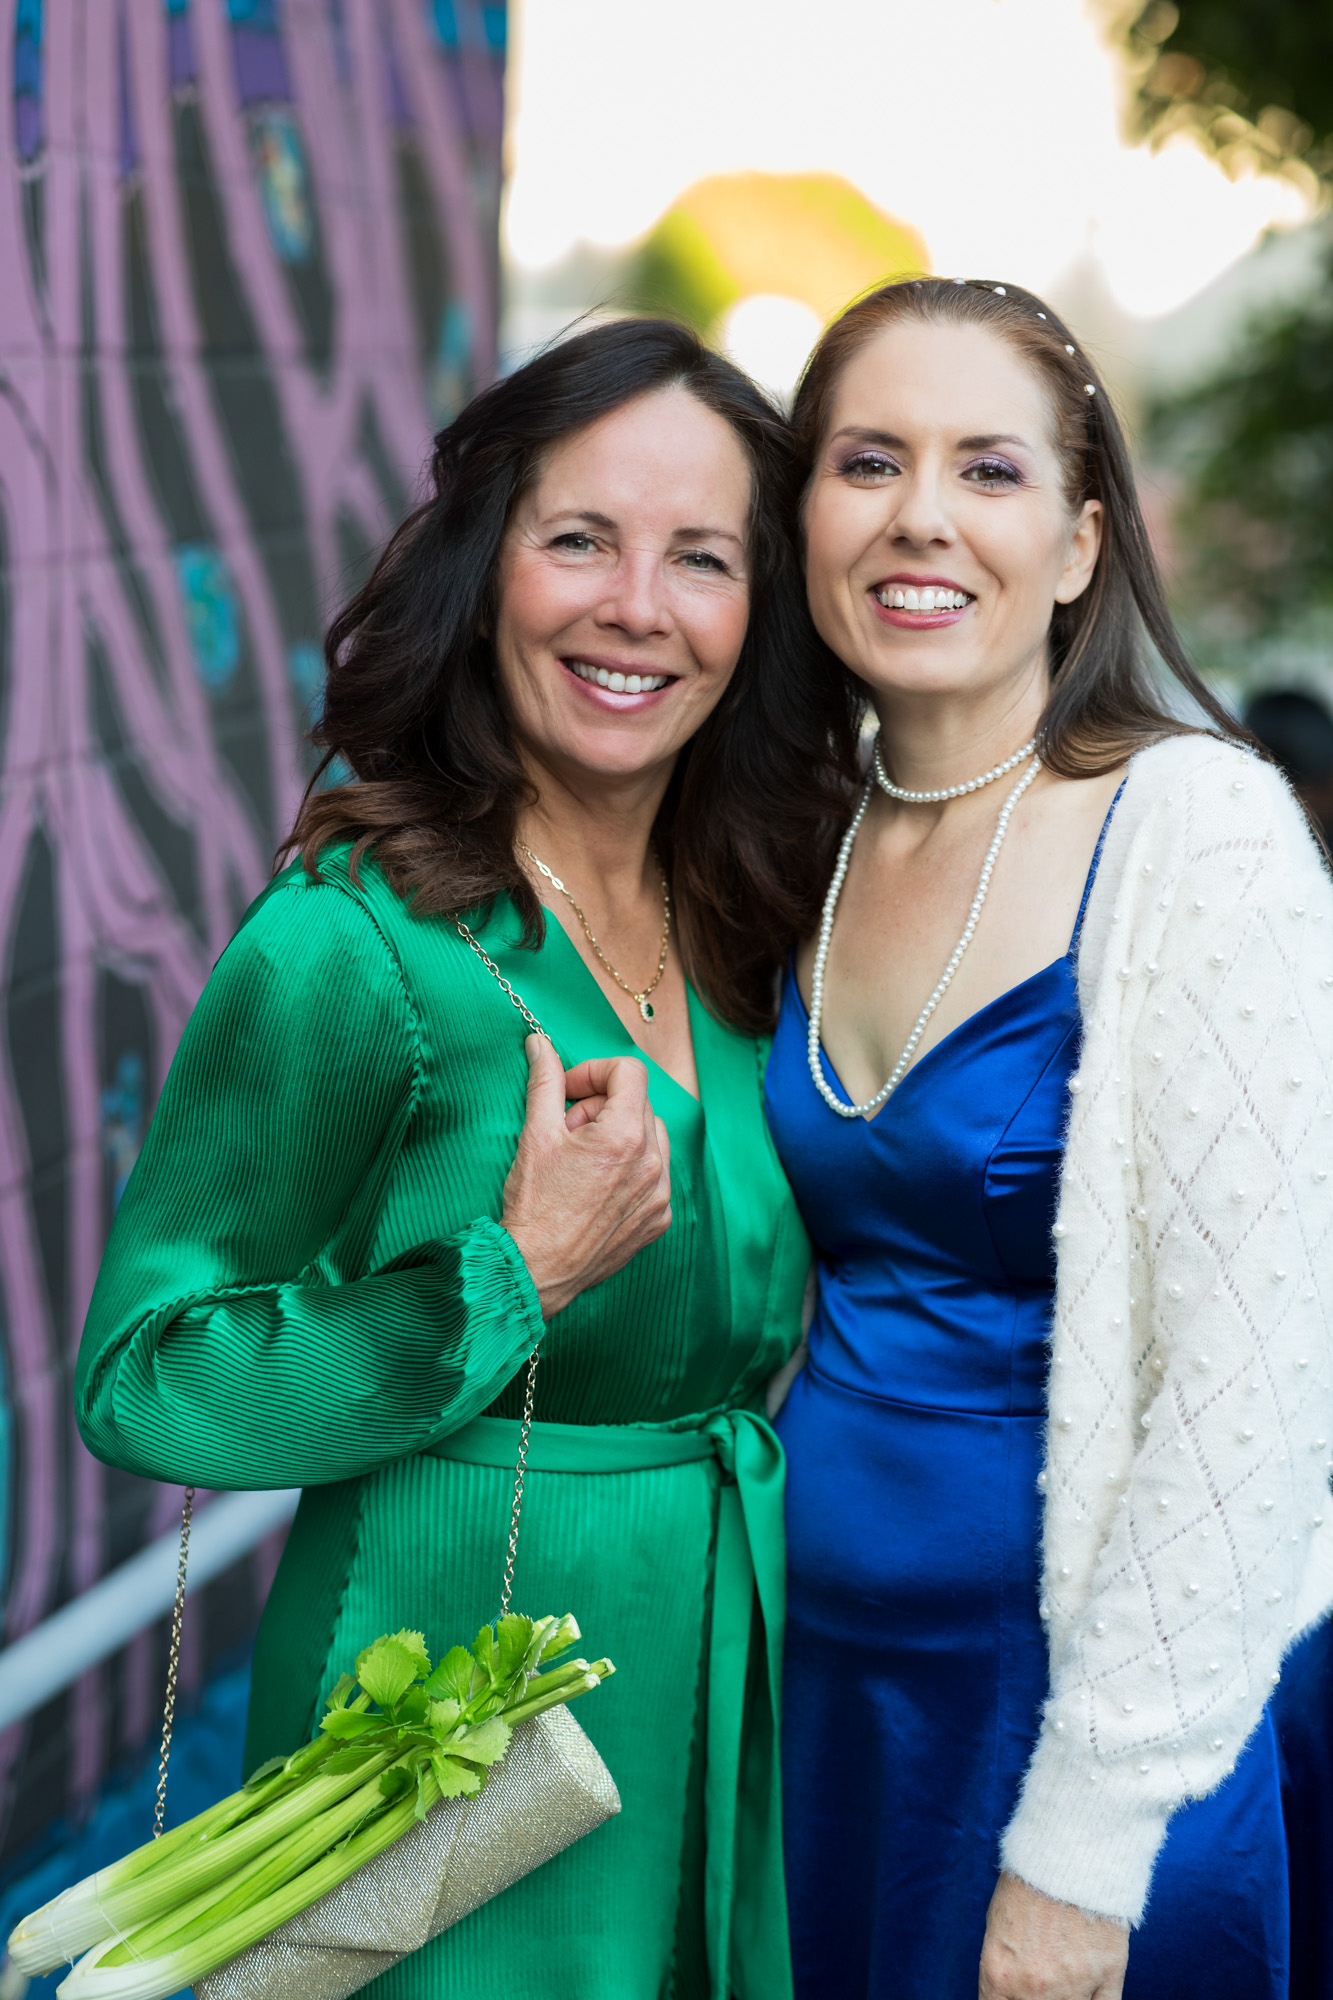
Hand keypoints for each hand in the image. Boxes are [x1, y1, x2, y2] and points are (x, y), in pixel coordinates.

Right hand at [501, 1035, 671, 1318]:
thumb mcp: (535, 1134)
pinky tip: (597, 1186)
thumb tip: (540, 1043)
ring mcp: (660, 1194)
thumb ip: (544, 1081)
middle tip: (567, 1130)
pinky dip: (631, 1168)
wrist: (536, 1270)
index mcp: (625, 1136)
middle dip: (602, 1106)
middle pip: (639, 1103)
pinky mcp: (659, 1219)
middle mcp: (653, 1163)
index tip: (568, 1092)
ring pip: (651, 1137)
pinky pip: (655, 1174)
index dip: (594, 1072)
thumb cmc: (533, 1205)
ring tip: (583, 1160)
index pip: (629, 1071)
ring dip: (620, 1135)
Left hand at [979, 1873, 1127, 1999]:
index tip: (1014, 1995)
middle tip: (1039, 1984)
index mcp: (1000, 1973)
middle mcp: (1034, 1987)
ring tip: (1061, 1982)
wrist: (1067, 1845)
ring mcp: (1073, 1985)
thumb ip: (1004, 1969)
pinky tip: (1087, 1993)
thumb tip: (1008, 1993)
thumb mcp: (998, 1924)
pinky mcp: (1109, 1974)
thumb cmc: (1028, 1879)